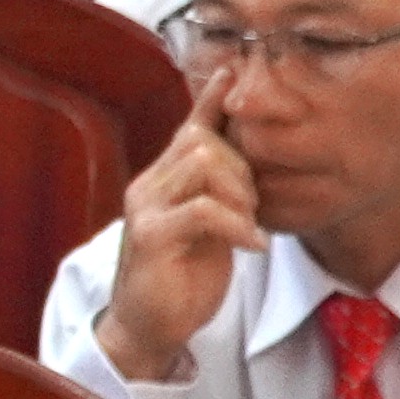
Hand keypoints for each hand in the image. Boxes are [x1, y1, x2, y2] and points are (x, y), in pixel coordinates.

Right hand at [92, 103, 265, 382]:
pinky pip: (204, 209)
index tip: (235, 70)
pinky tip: (251, 245)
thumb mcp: (207, 228)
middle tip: (254, 208)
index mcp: (161, 180)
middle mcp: (148, 185)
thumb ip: (218, 194)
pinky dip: (237, 224)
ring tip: (248, 226)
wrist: (147, 328)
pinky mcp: (151, 236)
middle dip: (242, 167)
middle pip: (201, 140)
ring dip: (241, 194)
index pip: (189, 128)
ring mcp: (145, 208)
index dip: (212, 99)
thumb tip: (248, 165)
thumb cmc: (181, 279)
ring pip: (204, 164)